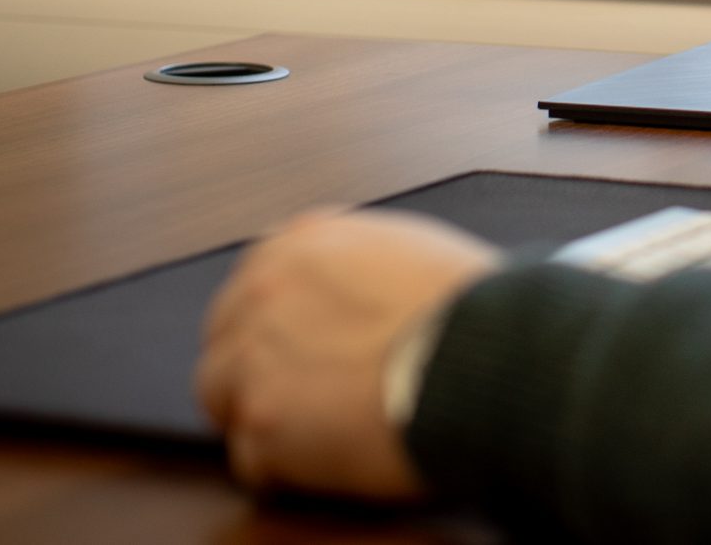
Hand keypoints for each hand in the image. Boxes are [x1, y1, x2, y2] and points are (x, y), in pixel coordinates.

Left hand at [195, 208, 499, 499]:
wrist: (486, 355)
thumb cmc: (471, 307)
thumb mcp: (408, 251)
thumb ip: (354, 267)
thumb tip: (347, 298)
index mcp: (301, 241)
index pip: (253, 285)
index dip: (277, 324)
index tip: (299, 348)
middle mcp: (263, 289)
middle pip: (225, 341)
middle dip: (258, 370)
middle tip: (308, 398)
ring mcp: (254, 356)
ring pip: (223, 398)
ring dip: (264, 417)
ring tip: (321, 432)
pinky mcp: (261, 422)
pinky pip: (251, 460)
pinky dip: (287, 468)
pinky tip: (335, 458)